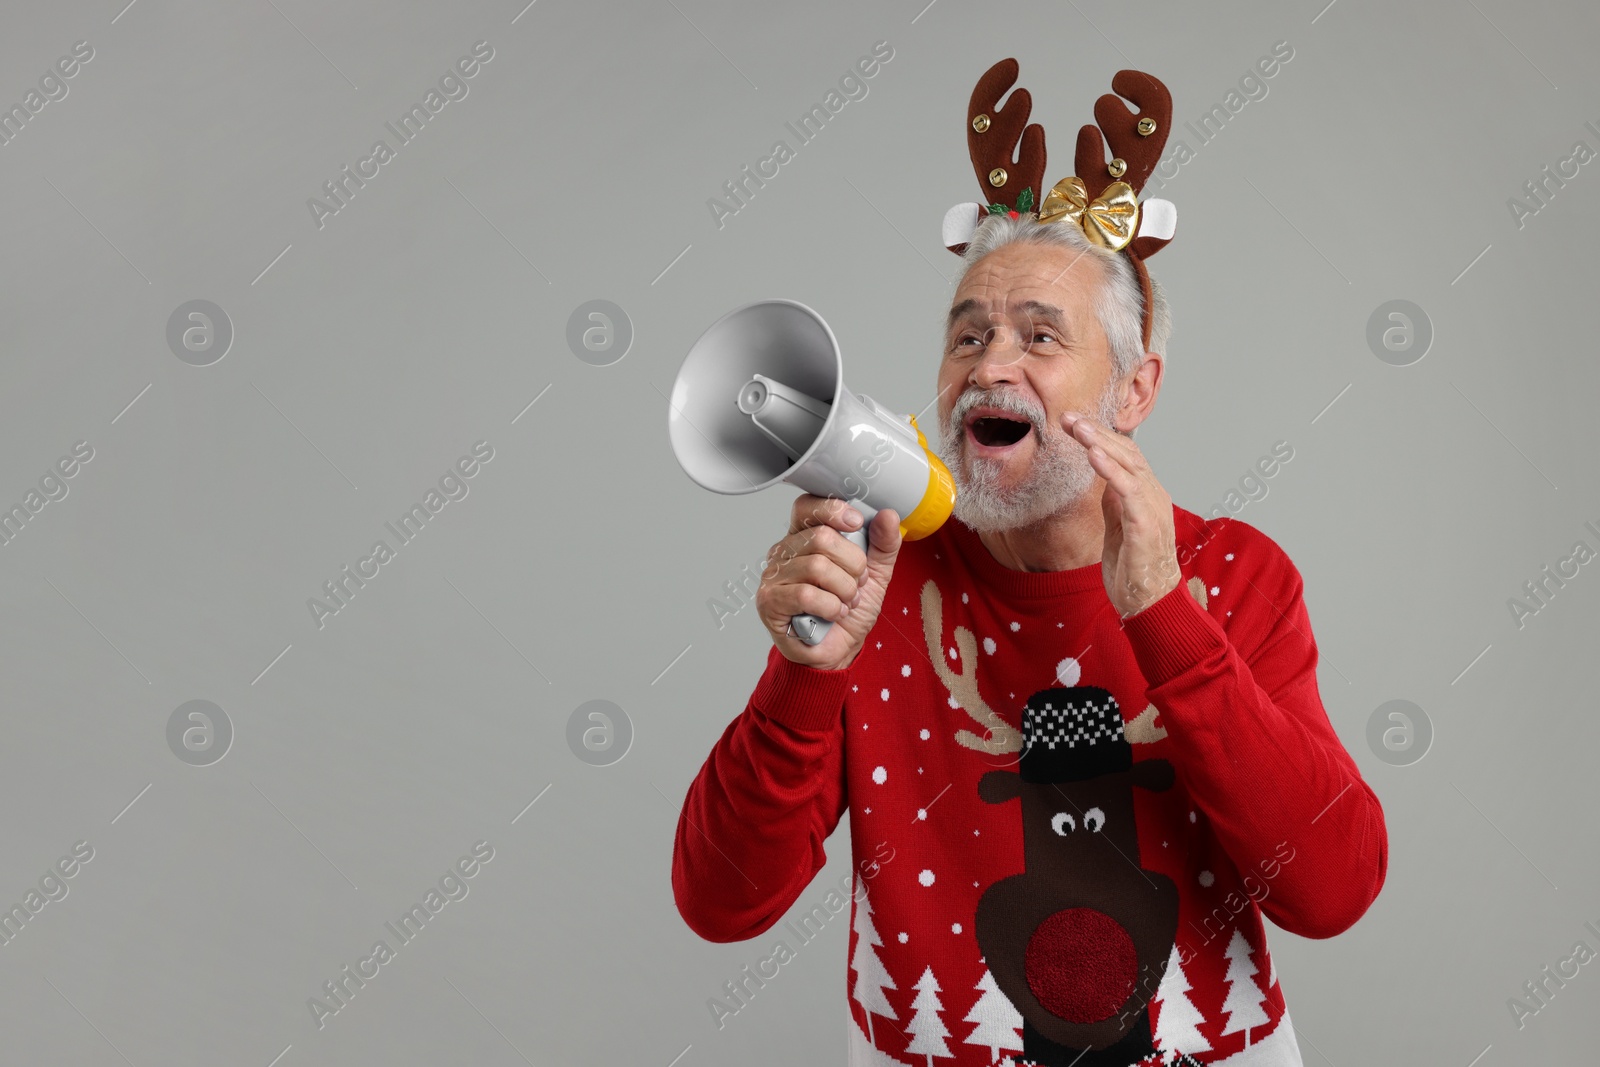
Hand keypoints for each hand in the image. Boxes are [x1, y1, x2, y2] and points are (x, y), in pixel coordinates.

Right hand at [755, 495, 902, 671]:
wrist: (838, 651)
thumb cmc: (848, 610)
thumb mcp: (875, 574)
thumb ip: (883, 544)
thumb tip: (888, 515)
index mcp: (804, 537)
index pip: (808, 506)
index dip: (833, 509)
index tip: (856, 523)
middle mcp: (784, 552)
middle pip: (821, 538)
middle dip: (853, 564)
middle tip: (857, 583)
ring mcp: (773, 576)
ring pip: (817, 567)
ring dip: (844, 590)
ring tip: (847, 602)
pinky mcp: (770, 602)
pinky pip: (806, 595)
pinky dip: (830, 606)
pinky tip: (834, 614)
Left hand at [1060, 410, 1180, 617]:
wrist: (1148, 602)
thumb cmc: (1134, 567)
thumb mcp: (1118, 526)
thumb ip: (1114, 501)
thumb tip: (1103, 477)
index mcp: (1146, 494)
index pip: (1124, 455)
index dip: (1099, 436)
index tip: (1072, 422)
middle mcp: (1153, 495)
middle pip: (1127, 452)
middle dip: (1097, 432)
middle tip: (1069, 416)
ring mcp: (1152, 509)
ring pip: (1130, 465)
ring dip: (1102, 443)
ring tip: (1078, 427)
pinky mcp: (1146, 526)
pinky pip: (1129, 491)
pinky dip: (1112, 471)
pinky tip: (1094, 456)